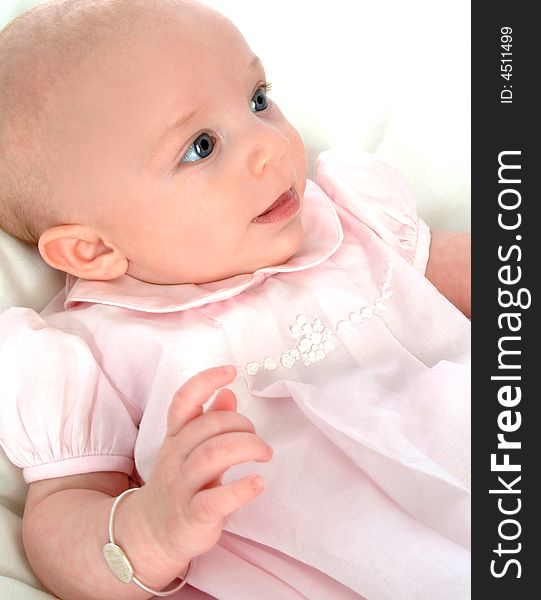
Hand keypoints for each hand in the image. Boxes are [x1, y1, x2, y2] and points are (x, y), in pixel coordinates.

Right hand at [136, 365, 271, 564]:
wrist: (150, 534)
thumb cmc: (179, 485)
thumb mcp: (189, 450)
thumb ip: (210, 422)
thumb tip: (228, 394)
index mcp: (175, 437)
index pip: (184, 401)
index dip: (206, 381)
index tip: (231, 371)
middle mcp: (175, 457)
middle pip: (209, 427)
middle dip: (242, 425)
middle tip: (259, 441)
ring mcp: (181, 487)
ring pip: (213, 455)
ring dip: (247, 448)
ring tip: (264, 454)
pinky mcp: (193, 516)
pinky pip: (216, 499)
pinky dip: (242, 489)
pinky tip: (258, 483)